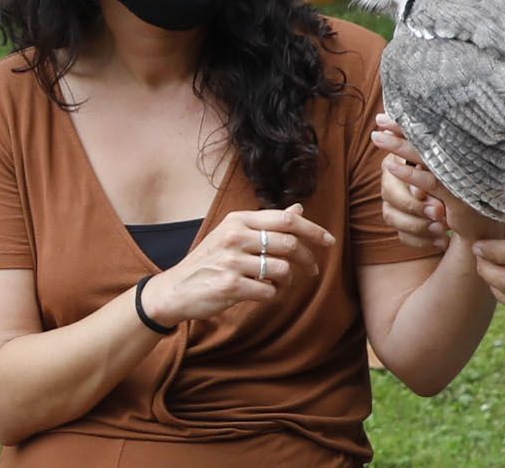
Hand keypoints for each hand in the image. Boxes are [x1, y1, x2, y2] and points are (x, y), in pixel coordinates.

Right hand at [141, 203, 334, 326]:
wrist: (175, 290)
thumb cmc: (210, 260)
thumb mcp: (233, 233)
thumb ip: (266, 223)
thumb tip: (299, 209)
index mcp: (238, 220)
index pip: (286, 220)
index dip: (313, 230)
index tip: (329, 241)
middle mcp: (235, 236)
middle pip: (289, 244)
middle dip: (307, 259)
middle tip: (312, 269)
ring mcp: (232, 262)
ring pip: (282, 269)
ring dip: (287, 280)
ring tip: (279, 283)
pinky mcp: (230, 286)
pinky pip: (269, 291)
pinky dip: (273, 295)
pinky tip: (263, 293)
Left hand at [373, 114, 504, 246]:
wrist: (482, 228)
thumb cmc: (462, 196)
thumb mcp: (448, 174)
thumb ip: (432, 158)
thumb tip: (402, 138)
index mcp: (464, 149)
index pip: (434, 130)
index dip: (412, 121)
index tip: (389, 115)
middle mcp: (466, 158)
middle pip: (429, 138)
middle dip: (402, 128)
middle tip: (380, 119)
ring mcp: (463, 176)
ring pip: (426, 157)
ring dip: (400, 147)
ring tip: (377, 138)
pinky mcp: (459, 196)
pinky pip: (430, 182)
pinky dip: (409, 174)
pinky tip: (391, 167)